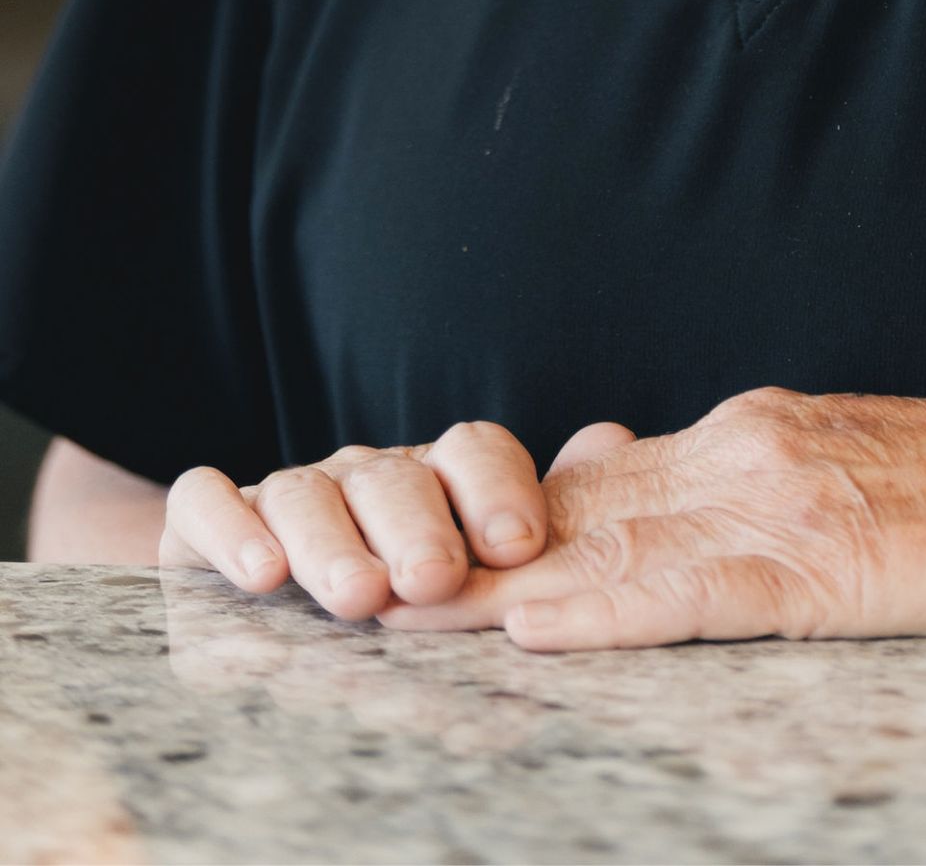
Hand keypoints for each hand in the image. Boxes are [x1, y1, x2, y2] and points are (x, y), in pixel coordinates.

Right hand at [159, 421, 553, 619]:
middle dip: (416, 529)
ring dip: (332, 544)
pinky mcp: (204, 522)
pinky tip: (258, 573)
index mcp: (436, 477)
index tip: (518, 547)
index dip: (498, 492)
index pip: (474, 451)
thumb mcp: (466, 560)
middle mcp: (364, 474)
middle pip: (393, 478)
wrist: (259, 589)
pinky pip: (208, 501)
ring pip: (306, 492)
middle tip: (433, 582)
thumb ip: (535, 511)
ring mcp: (286, 492)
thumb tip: (613, 438)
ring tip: (357, 596)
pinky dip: (228, 528)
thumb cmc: (395, 581)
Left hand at [381, 386, 925, 649]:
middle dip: (461, 554)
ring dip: (498, 590)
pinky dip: (607, 615)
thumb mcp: (828, 462)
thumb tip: (601, 469)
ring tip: (399, 618)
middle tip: (350, 587)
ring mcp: (779, 503)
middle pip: (573, 515)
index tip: (401, 548)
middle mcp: (741, 454)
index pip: (590, 486)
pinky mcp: (822, 566)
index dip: (490, 522)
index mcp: (744, 437)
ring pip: (610, 553)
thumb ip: (721, 480)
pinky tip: (542, 630)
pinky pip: (693, 596)